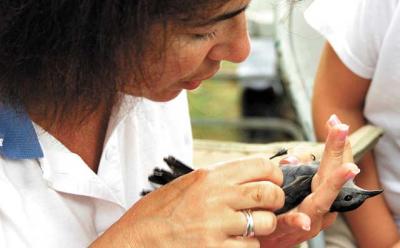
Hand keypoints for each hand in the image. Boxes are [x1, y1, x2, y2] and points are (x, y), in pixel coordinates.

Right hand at [92, 156, 284, 246]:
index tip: (273, 182)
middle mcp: (215, 197)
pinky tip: (229, 244)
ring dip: (261, 228)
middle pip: (268, 193)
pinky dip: (246, 247)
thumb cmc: (156, 214)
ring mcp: (215, 226)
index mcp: (208, 176)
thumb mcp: (185, 185)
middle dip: (275, 200)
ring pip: (265, 223)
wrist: (133, 242)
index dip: (274, 174)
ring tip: (244, 230)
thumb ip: (217, 180)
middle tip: (267, 207)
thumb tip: (249, 177)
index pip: (260, 165)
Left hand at [259, 115, 359, 246]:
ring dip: (335, 183)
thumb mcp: (290, 184)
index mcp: (321, 190)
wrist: (270, 238)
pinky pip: (295, 226)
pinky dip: (298, 221)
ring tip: (348, 168)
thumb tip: (293, 157)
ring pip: (322, 200)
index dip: (336, 144)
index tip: (334, 121)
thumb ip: (294, 169)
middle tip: (340, 128)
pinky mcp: (292, 232)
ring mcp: (311, 219)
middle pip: (331, 174)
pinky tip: (303, 219)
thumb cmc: (283, 208)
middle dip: (337, 150)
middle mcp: (323, 204)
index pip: (334, 164)